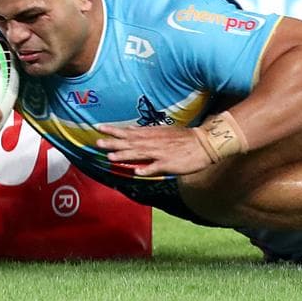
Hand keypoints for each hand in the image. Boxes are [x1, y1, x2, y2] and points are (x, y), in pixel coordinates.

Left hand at [94, 124, 213, 175]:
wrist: (204, 143)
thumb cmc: (184, 138)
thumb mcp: (164, 132)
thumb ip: (148, 135)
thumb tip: (133, 135)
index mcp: (152, 134)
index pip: (129, 131)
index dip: (114, 130)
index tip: (99, 128)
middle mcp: (153, 142)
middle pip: (130, 142)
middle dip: (113, 142)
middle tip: (97, 142)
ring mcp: (160, 153)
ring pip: (139, 154)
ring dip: (124, 155)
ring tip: (110, 157)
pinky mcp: (168, 163)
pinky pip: (155, 167)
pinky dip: (146, 169)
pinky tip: (137, 172)